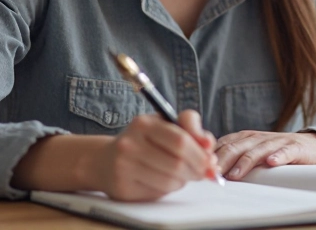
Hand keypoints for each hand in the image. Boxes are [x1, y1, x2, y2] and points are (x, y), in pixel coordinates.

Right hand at [94, 109, 218, 200]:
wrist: (104, 160)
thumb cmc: (143, 141)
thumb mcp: (164, 125)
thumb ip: (190, 129)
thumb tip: (209, 147)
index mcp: (143, 123)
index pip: (180, 139)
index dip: (200, 152)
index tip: (210, 159)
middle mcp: (130, 143)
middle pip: (178, 162)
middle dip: (197, 169)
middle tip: (204, 172)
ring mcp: (124, 166)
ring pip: (171, 180)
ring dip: (184, 180)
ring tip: (181, 174)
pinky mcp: (123, 188)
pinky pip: (159, 192)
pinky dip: (169, 188)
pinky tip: (164, 181)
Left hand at [214, 131, 315, 180]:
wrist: (314, 146)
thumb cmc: (279, 152)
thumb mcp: (254, 152)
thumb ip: (235, 158)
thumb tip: (210, 172)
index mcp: (246, 138)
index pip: (224, 144)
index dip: (211, 157)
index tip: (201, 171)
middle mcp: (259, 137)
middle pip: (236, 147)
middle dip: (222, 161)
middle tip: (212, 175)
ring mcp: (277, 141)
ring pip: (257, 150)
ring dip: (245, 162)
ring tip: (235, 174)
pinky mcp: (295, 147)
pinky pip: (286, 151)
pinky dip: (278, 156)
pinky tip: (271, 163)